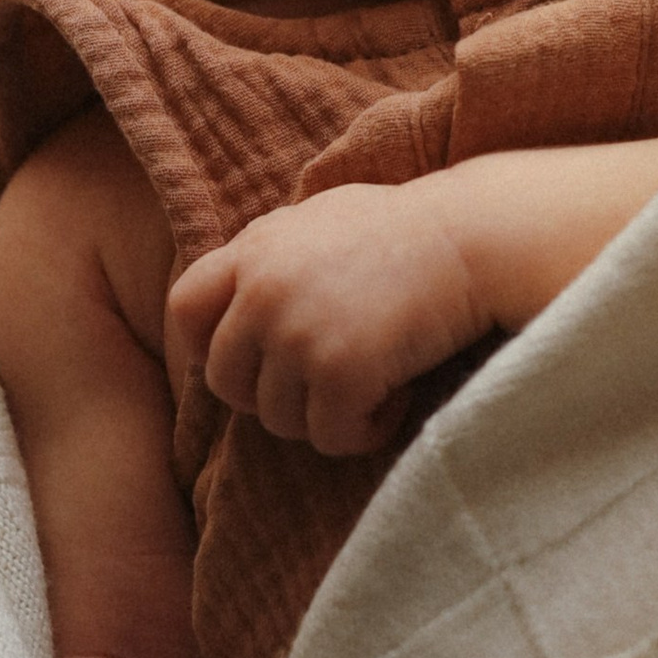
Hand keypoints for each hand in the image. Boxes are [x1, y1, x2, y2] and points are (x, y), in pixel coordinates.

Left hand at [167, 182, 489, 456]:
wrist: (474, 237)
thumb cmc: (410, 229)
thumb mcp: (322, 220)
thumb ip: (273, 256)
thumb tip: (240, 300)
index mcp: (254, 249)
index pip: (183, 309)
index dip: (203, 347)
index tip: (247, 364)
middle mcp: (262, 291)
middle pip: (225, 381)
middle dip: (271, 395)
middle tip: (324, 385)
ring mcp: (296, 332)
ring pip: (277, 419)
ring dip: (324, 416)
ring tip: (373, 385)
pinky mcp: (338, 371)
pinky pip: (329, 437)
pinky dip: (363, 431)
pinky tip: (395, 400)